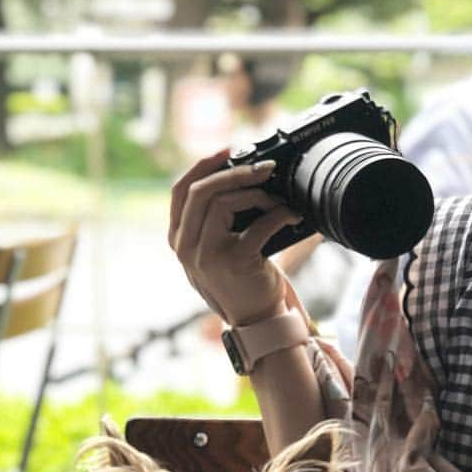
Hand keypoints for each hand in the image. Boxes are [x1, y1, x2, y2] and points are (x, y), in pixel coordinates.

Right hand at [169, 150, 303, 326]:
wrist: (256, 320)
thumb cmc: (241, 279)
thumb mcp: (215, 249)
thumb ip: (213, 219)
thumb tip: (240, 175)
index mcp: (178, 239)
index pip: (180, 191)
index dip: (203, 166)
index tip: (228, 151)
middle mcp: (185, 247)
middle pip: (201, 191)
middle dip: (235, 172)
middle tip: (264, 168)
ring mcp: (207, 255)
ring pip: (225, 202)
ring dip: (259, 195)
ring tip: (278, 202)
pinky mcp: (234, 261)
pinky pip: (259, 224)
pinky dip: (280, 214)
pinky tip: (293, 216)